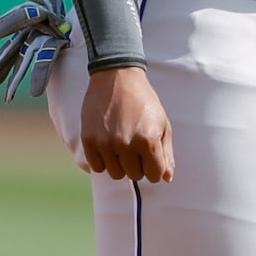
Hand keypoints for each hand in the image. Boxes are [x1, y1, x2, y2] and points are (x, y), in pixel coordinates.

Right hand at [79, 66, 173, 182]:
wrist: (116, 77)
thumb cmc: (144, 101)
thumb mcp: (162, 124)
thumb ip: (166, 153)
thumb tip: (166, 178)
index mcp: (148, 140)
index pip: (154, 175)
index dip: (154, 167)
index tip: (150, 155)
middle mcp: (126, 144)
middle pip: (135, 175)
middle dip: (138, 164)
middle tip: (135, 146)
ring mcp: (105, 143)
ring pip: (116, 174)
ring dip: (120, 164)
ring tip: (121, 145)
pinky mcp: (89, 140)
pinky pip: (97, 168)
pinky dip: (103, 161)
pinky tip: (108, 145)